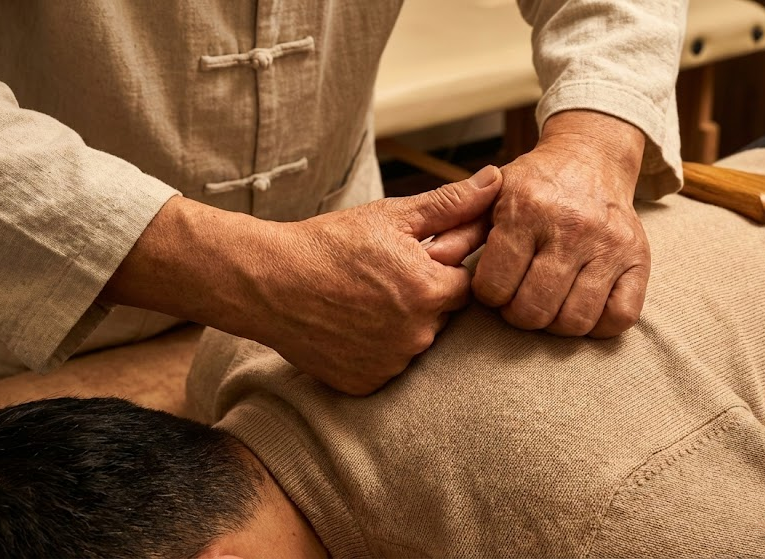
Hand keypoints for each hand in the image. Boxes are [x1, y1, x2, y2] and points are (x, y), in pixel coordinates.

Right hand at [101, 167, 499, 395]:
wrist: (267, 282)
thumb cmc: (329, 243)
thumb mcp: (392, 217)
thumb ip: (451, 204)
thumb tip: (497, 180)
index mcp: (431, 292)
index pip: (466, 284)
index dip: (442, 268)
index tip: (413, 259)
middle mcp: (418, 335)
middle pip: (443, 315)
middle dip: (423, 295)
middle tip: (382, 277)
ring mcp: (391, 364)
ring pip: (415, 341)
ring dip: (402, 323)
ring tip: (362, 299)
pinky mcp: (367, 383)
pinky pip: (387, 365)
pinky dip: (376, 348)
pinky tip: (350, 325)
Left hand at [472, 110, 650, 337]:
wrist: (591, 157)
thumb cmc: (535, 184)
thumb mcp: (492, 196)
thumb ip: (459, 226)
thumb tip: (432, 257)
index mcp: (528, 209)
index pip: (495, 286)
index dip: (488, 295)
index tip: (494, 285)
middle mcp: (572, 226)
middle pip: (533, 310)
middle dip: (517, 314)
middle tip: (518, 299)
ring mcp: (609, 244)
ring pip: (575, 321)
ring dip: (554, 323)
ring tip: (547, 302)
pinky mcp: (639, 258)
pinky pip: (620, 317)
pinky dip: (598, 325)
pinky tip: (580, 306)